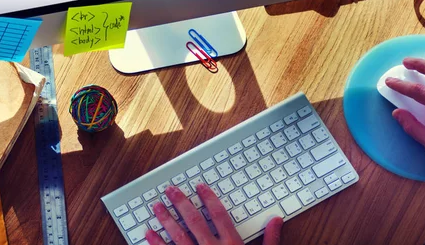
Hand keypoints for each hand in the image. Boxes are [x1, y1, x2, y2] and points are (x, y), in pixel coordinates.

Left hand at [145, 183, 282, 244]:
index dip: (208, 198)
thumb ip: (270, 240)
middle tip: (170, 190)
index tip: (199, 187)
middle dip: (180, 203)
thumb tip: (276, 220)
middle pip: (194, 221)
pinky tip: (148, 233)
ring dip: (165, 220)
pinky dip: (156, 243)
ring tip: (156, 207)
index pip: (218, 214)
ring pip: (178, 236)